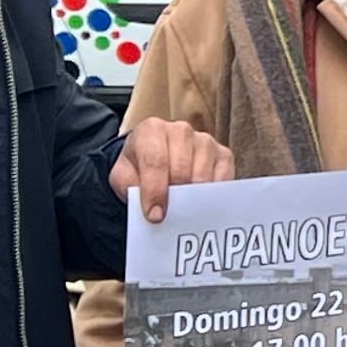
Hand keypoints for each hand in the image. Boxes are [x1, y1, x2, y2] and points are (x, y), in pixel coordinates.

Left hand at [112, 118, 234, 221]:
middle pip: (181, 168)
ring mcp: (205, 141)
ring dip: (193, 197)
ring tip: (183, 211)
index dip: (155, 191)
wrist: (154, 157)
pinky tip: (201, 204)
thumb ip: (130, 188)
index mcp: (152, 130)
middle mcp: (180, 130)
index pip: (155, 161)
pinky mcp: (223, 154)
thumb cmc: (139, 166)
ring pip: (202, 174)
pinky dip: (213, 195)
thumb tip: (151, 207)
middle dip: (175, 196)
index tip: (155, 216)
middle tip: (170, 217)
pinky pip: (223, 178)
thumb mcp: (123, 175)